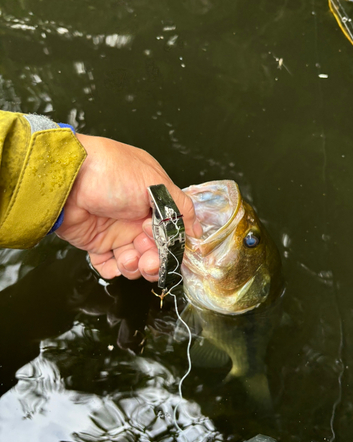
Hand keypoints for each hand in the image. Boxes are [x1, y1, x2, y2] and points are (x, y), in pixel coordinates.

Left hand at [56, 134, 201, 280]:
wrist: (67, 179)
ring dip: (134, 266)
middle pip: (154, 250)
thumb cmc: (111, 172)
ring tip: (127, 258)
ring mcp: (116, 231)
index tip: (168, 244)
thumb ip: (180, 207)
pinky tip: (112, 263)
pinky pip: (109, 265)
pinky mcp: (96, 243)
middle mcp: (136, 217)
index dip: (172, 242)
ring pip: (135, 261)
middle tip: (148, 260)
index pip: (171, 230)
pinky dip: (112, 269)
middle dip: (154, 260)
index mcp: (153, 201)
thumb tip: (196, 228)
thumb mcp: (155, 183)